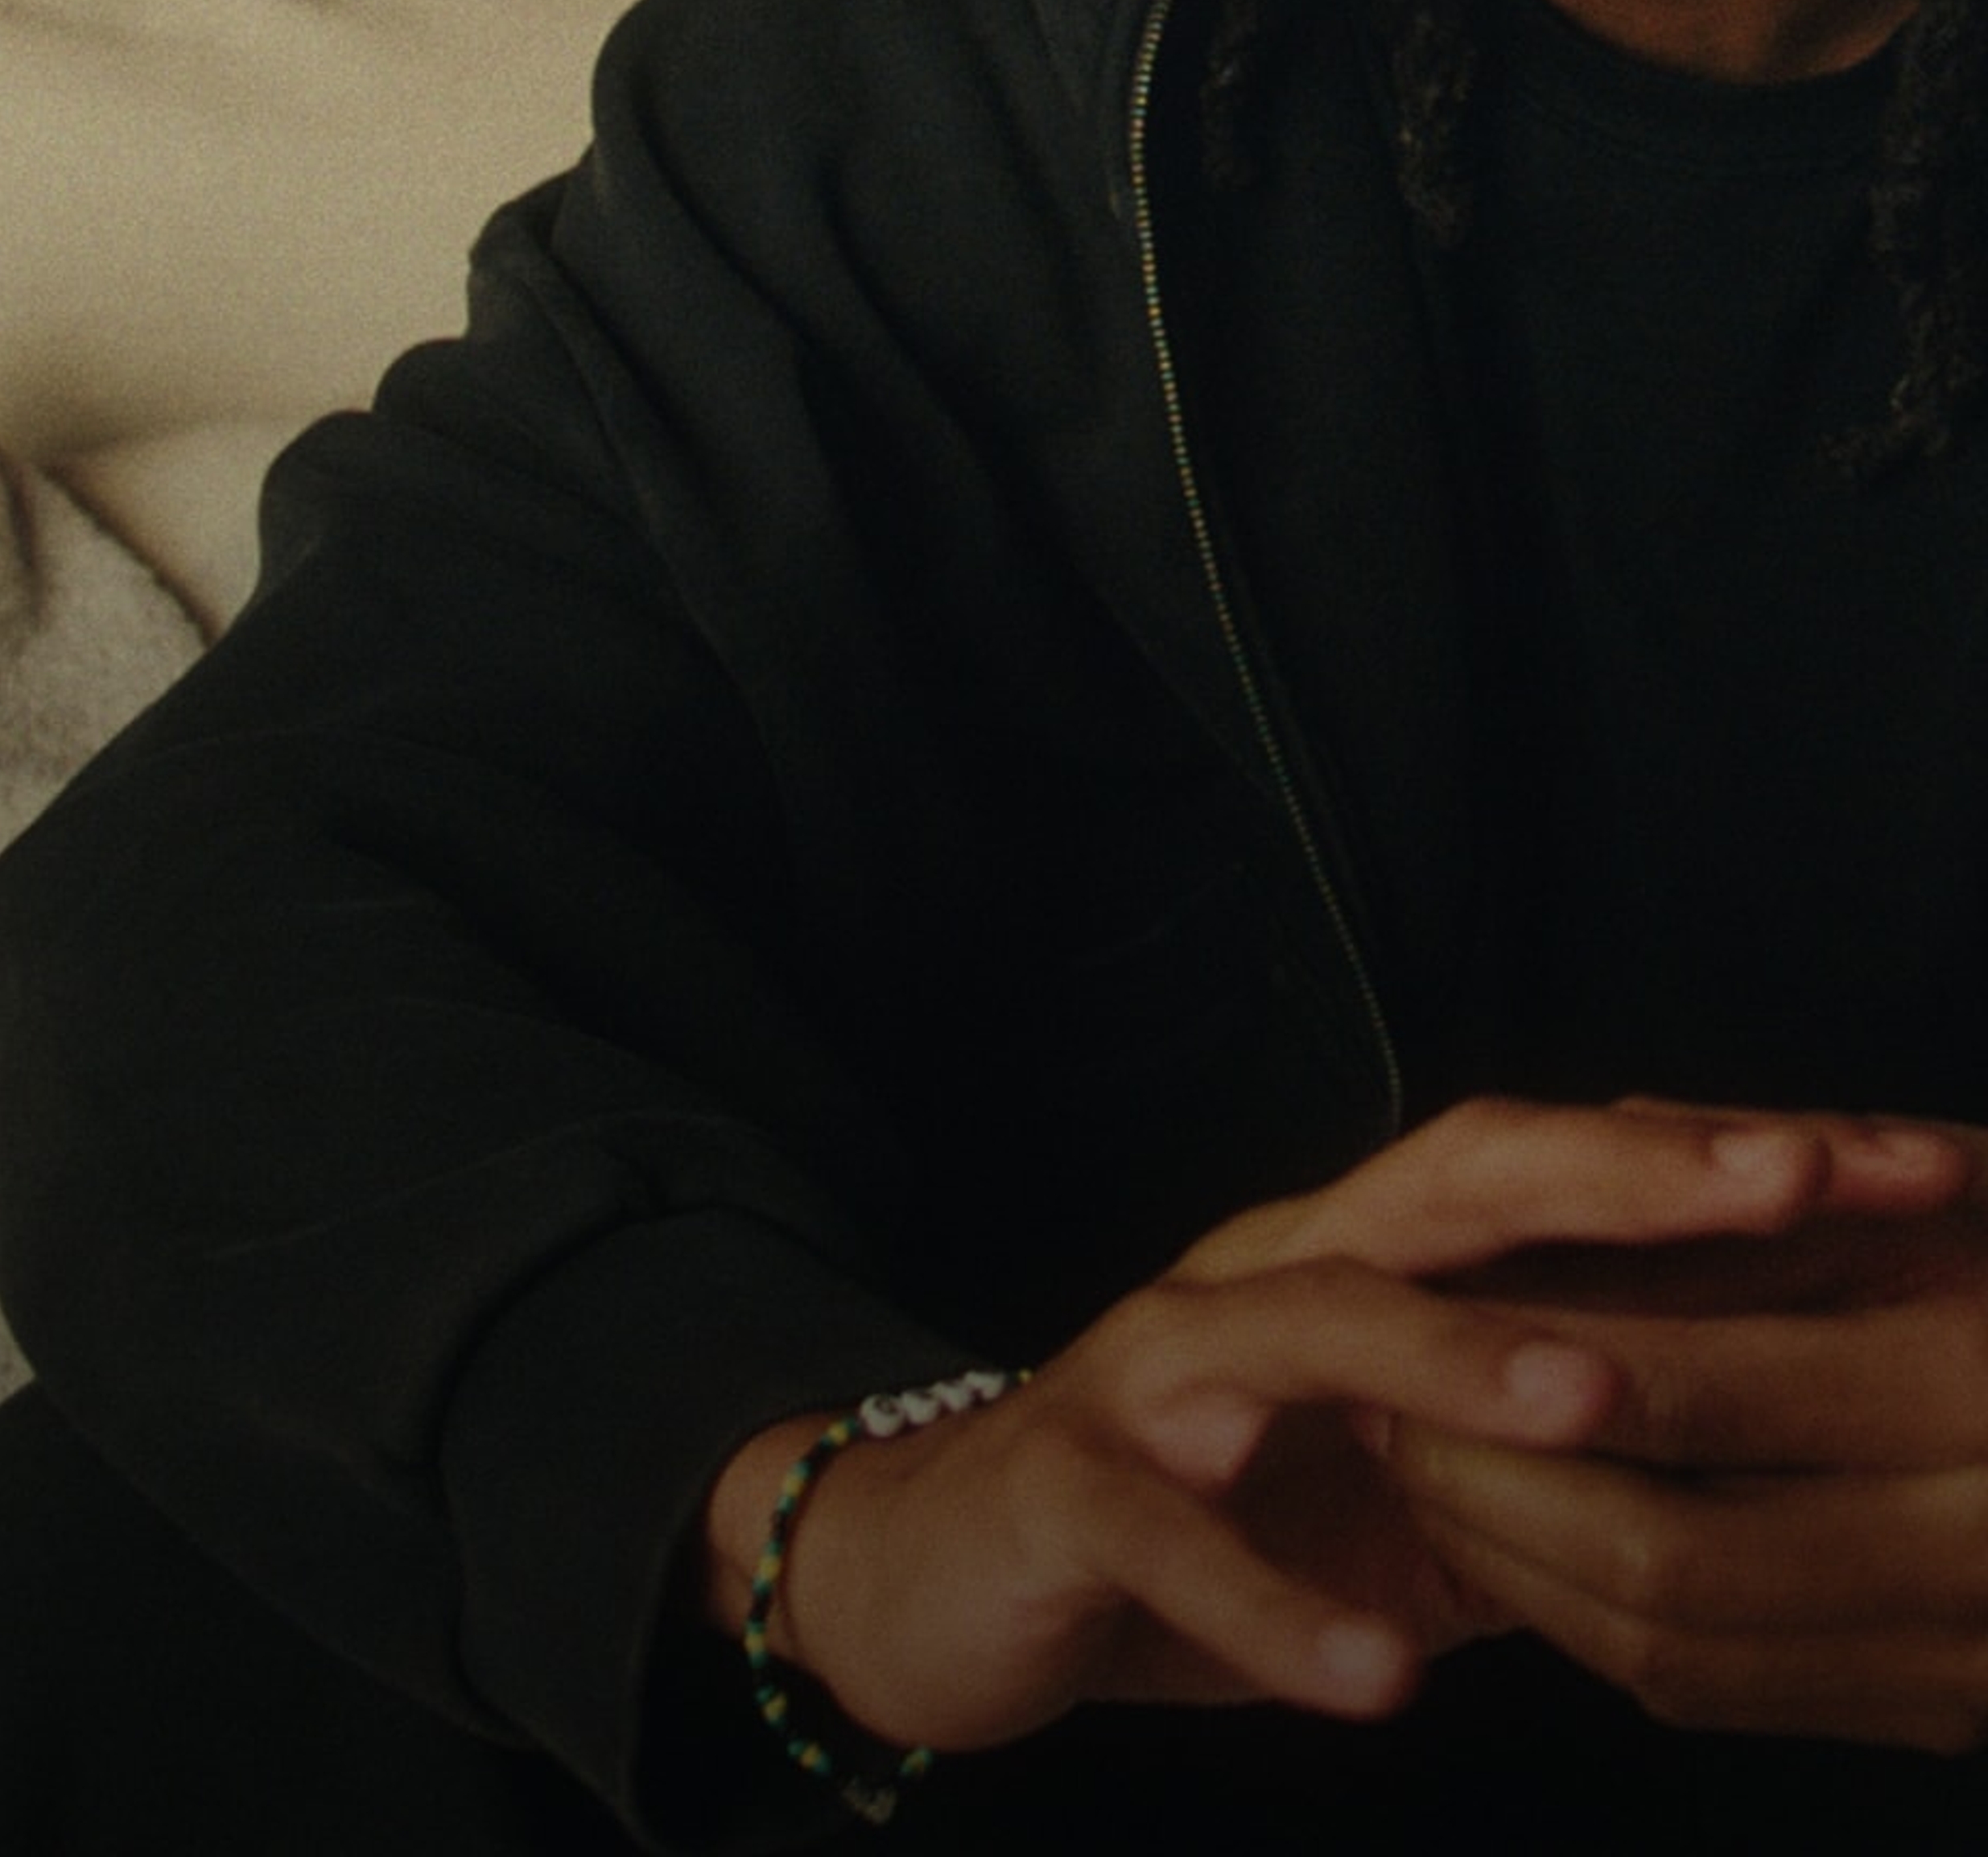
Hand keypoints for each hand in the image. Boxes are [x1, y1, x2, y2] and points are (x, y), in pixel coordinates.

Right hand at [700, 1096, 1960, 1760]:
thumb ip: (1555, 1438)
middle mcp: (1268, 1272)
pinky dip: (1275, 1609)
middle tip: (1798, 1182)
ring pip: (1308, 1328)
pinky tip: (1376, 1678)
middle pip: (1449, 1184)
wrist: (943, 1559)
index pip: (1557, 1168)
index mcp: (1361, 1256)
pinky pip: (1174, 1538)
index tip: (1903, 1161)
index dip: (1723, 1157)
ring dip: (1452, 1362)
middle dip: (1627, 1177)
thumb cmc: (1208, 1507)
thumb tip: (1793, 1426)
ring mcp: (1162, 1372)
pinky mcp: (1074, 1487)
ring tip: (1593, 1401)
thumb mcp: (1408, 1470)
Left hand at [1394, 1113, 1987, 1753]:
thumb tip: (1556, 1171)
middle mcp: (1983, 1544)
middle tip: (1379, 1401)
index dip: (1519, 1356)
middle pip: (1667, 1555)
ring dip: (1520, 1566)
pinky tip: (1521, 1543)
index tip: (1400, 1299)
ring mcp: (1970, 1657)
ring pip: (1680, 1649)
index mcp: (1976, 1381)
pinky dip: (1595, 1625)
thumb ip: (1744, 1182)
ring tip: (1421, 1465)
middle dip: (1488, 1485)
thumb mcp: (1920, 1182)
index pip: (1688, 1393)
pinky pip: (1725, 1692)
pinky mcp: (1943, 1713)